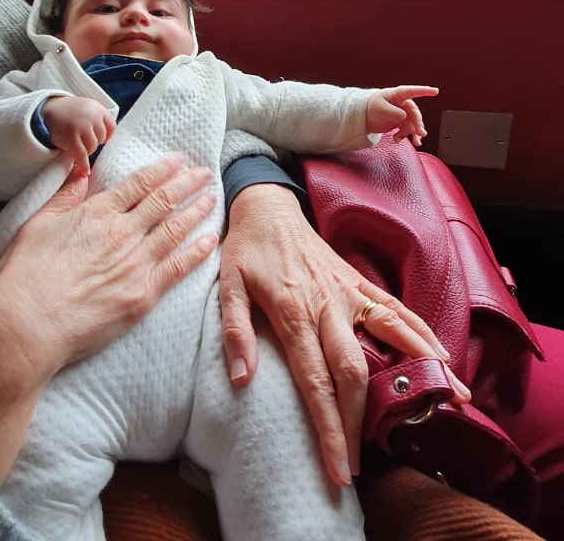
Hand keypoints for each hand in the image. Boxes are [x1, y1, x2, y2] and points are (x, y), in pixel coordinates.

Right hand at [0, 155, 216, 487]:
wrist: (25, 324)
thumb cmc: (23, 276)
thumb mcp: (37, 224)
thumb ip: (64, 196)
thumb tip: (81, 169)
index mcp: (96, 213)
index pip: (138, 184)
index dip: (162, 170)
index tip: (179, 160)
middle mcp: (121, 233)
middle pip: (163, 201)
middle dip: (187, 184)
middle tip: (204, 172)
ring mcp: (135, 264)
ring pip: (175, 229)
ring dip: (196, 211)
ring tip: (212, 197)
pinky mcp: (142, 295)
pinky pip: (178, 268)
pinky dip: (197, 252)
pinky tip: (209, 241)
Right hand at [42, 95, 115, 174]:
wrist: (46, 111)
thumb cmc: (69, 113)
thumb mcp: (86, 108)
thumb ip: (98, 119)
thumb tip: (110, 139)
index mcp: (96, 108)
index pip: (111, 127)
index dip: (106, 136)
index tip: (98, 139)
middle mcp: (90, 116)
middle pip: (101, 139)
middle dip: (93, 143)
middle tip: (82, 142)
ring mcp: (80, 127)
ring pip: (92, 148)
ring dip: (85, 151)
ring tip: (76, 147)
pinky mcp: (71, 138)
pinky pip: (82, 156)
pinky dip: (84, 165)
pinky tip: (85, 172)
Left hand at [218, 183, 468, 487]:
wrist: (268, 206)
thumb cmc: (245, 250)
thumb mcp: (227, 285)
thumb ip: (234, 331)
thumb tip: (241, 379)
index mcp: (293, 311)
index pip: (315, 381)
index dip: (329, 428)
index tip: (338, 468)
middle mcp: (328, 304)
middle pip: (353, 372)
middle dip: (359, 423)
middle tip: (361, 466)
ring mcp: (350, 292)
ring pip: (393, 337)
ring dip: (419, 373)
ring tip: (448, 408)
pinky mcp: (361, 283)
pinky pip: (397, 310)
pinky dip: (422, 333)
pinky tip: (444, 358)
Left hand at [366, 85, 437, 145]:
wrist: (363, 116)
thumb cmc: (370, 107)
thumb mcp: (381, 108)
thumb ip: (395, 112)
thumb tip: (405, 118)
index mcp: (397, 95)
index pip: (412, 92)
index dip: (424, 91)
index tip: (435, 91)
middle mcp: (402, 103)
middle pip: (414, 113)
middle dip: (418, 124)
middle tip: (421, 133)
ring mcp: (402, 113)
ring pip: (413, 123)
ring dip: (414, 133)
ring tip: (416, 142)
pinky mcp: (400, 122)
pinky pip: (407, 129)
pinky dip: (405, 136)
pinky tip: (398, 140)